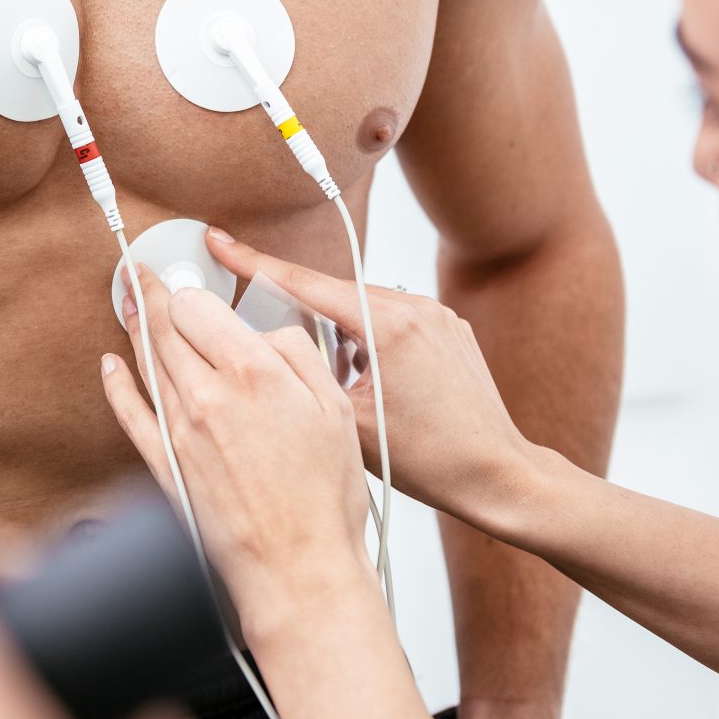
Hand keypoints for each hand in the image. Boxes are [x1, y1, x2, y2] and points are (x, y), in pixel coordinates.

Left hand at [100, 264, 371, 619]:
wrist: (297, 566)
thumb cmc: (325, 496)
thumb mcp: (334, 409)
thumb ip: (298, 355)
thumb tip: (267, 331)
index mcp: (252, 373)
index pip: (198, 308)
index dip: (191, 290)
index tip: (186, 280)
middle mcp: (208, 396)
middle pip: (165, 329)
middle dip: (149, 294)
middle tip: (137, 273)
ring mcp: (179, 431)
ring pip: (147, 363)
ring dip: (134, 327)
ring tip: (126, 301)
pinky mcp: (164, 465)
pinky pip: (129, 413)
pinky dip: (116, 384)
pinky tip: (110, 365)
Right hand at [205, 229, 539, 525]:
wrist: (498, 476)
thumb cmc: (431, 460)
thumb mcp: (347, 419)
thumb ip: (303, 372)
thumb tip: (265, 346)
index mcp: (387, 326)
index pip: (304, 283)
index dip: (253, 263)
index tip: (220, 242)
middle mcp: (416, 308)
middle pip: (332, 292)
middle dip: (295, 308)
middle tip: (263, 331)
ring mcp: (437, 315)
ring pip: (361, 307)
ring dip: (336, 331)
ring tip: (335, 379)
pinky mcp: (449, 329)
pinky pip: (392, 319)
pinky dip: (367, 339)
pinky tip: (366, 379)